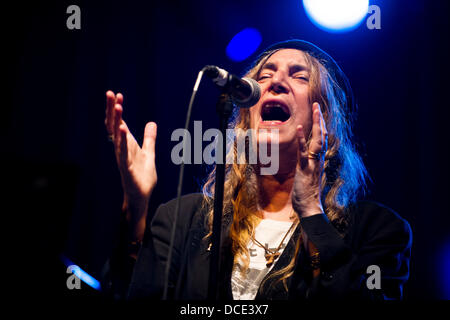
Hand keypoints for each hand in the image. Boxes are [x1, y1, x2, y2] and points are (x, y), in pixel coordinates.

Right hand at [105, 91, 157, 227]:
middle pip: (114, 126)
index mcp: (126, 144)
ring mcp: (122, 158)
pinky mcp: (126, 168)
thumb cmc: (142, 176)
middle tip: (110, 94)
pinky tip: (123, 130)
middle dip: (112, 110)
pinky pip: (123, 153)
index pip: (119, 123)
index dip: (116, 109)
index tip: (117, 95)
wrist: (141, 196)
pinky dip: (122, 141)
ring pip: (117, 137)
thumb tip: (152, 123)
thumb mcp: (149, 153)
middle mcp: (121, 149)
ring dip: (117, 122)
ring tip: (117, 107)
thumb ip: (150, 138)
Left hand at [292, 102, 327, 217]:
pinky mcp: (305, 168)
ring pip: (317, 140)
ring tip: (315, 109)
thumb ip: (308, 166)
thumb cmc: (307, 194)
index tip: (319, 114)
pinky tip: (298, 128)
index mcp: (318, 161)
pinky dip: (301, 139)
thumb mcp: (307, 177)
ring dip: (316, 124)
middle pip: (322, 135)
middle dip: (319, 119)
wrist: (310, 208)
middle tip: (317, 105)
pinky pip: (303, 152)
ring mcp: (313, 163)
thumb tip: (308, 161)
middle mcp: (318, 160)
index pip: (321, 140)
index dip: (320, 126)